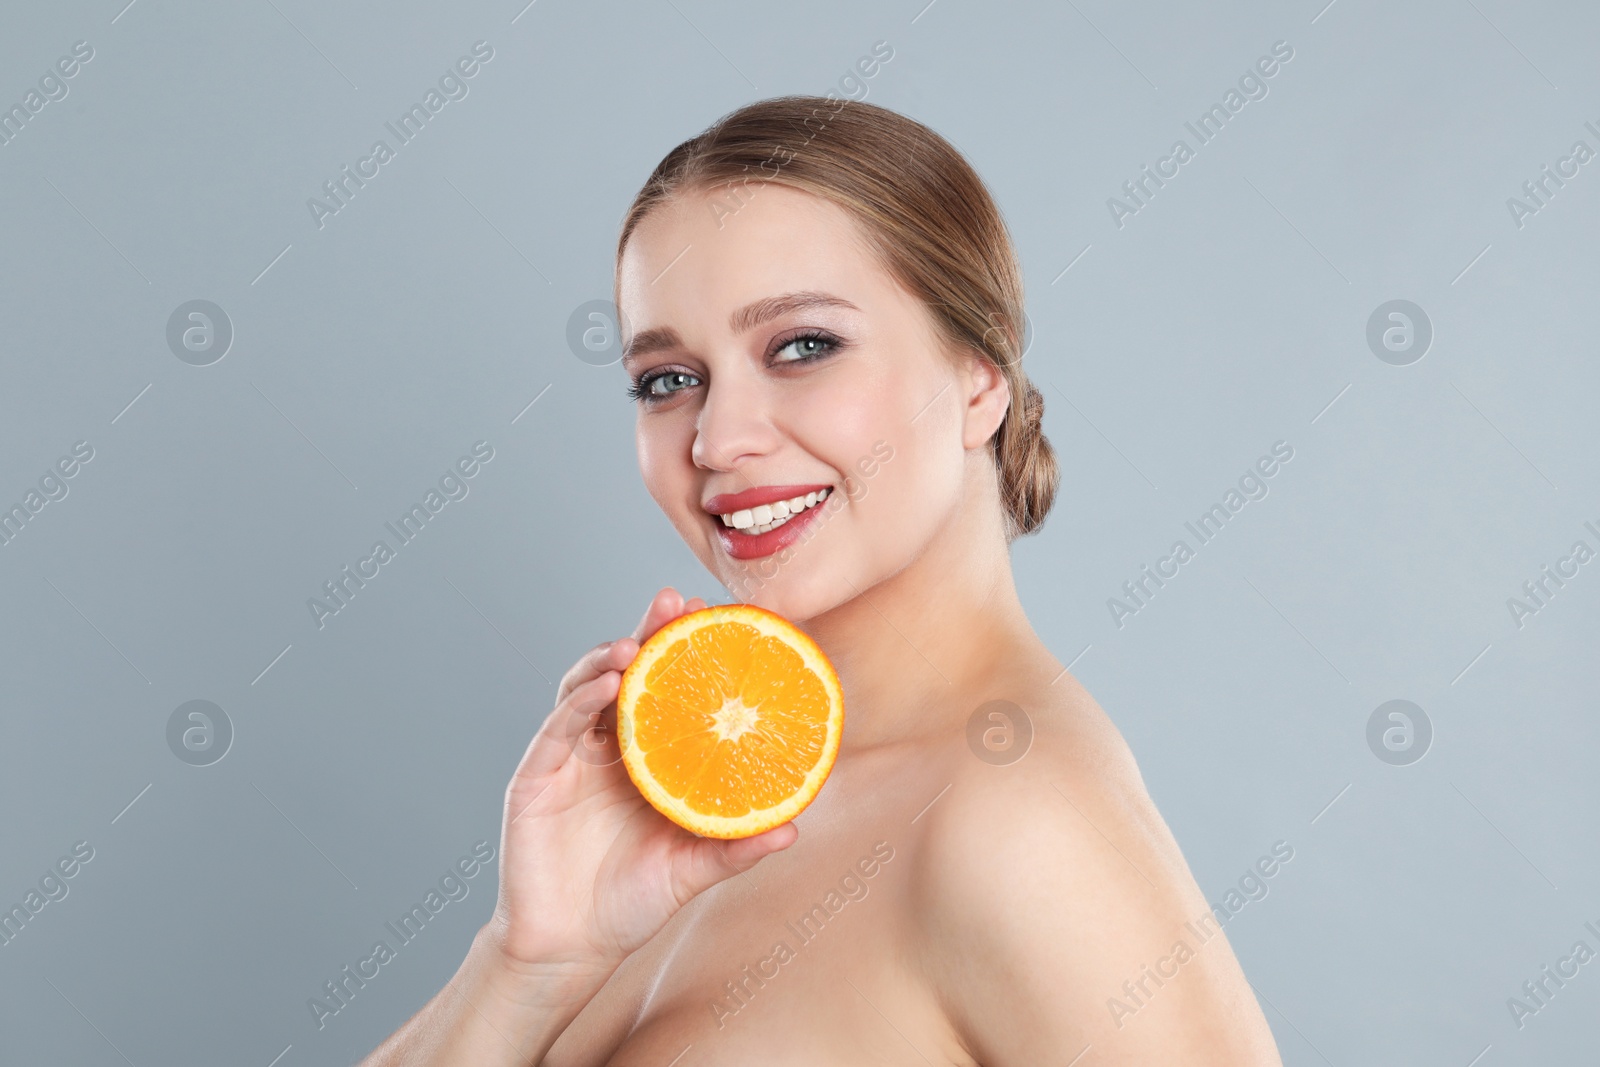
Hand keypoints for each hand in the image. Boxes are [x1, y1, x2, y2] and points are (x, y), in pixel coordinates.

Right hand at [485, 587, 797, 975]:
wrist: (569, 948)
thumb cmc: (630, 904)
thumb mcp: (692, 870)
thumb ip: (736, 847)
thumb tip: (794, 828)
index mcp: (646, 759)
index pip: (666, 691)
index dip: (686, 654)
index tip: (719, 618)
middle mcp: (606, 748)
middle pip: (626, 674)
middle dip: (648, 633)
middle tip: (676, 601)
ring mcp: (568, 758)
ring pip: (585, 688)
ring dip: (609, 658)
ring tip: (638, 642)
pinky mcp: (535, 777)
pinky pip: (557, 727)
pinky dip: (580, 700)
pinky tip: (607, 684)